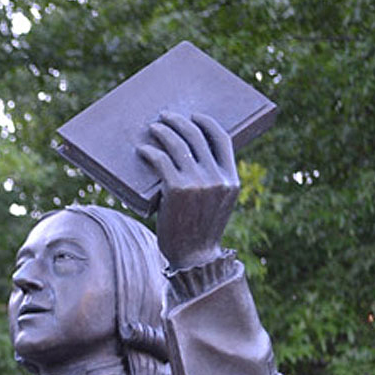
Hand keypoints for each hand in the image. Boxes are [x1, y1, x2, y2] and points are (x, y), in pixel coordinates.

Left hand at [138, 112, 239, 269]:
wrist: (193, 258)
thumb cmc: (199, 230)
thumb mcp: (216, 203)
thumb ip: (211, 180)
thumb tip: (192, 155)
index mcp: (231, 179)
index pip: (222, 138)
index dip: (206, 123)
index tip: (194, 115)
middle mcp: (217, 178)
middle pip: (197, 136)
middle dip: (179, 122)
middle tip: (164, 116)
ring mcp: (198, 183)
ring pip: (179, 145)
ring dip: (163, 132)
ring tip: (152, 128)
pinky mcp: (177, 190)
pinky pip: (162, 161)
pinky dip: (151, 152)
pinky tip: (143, 150)